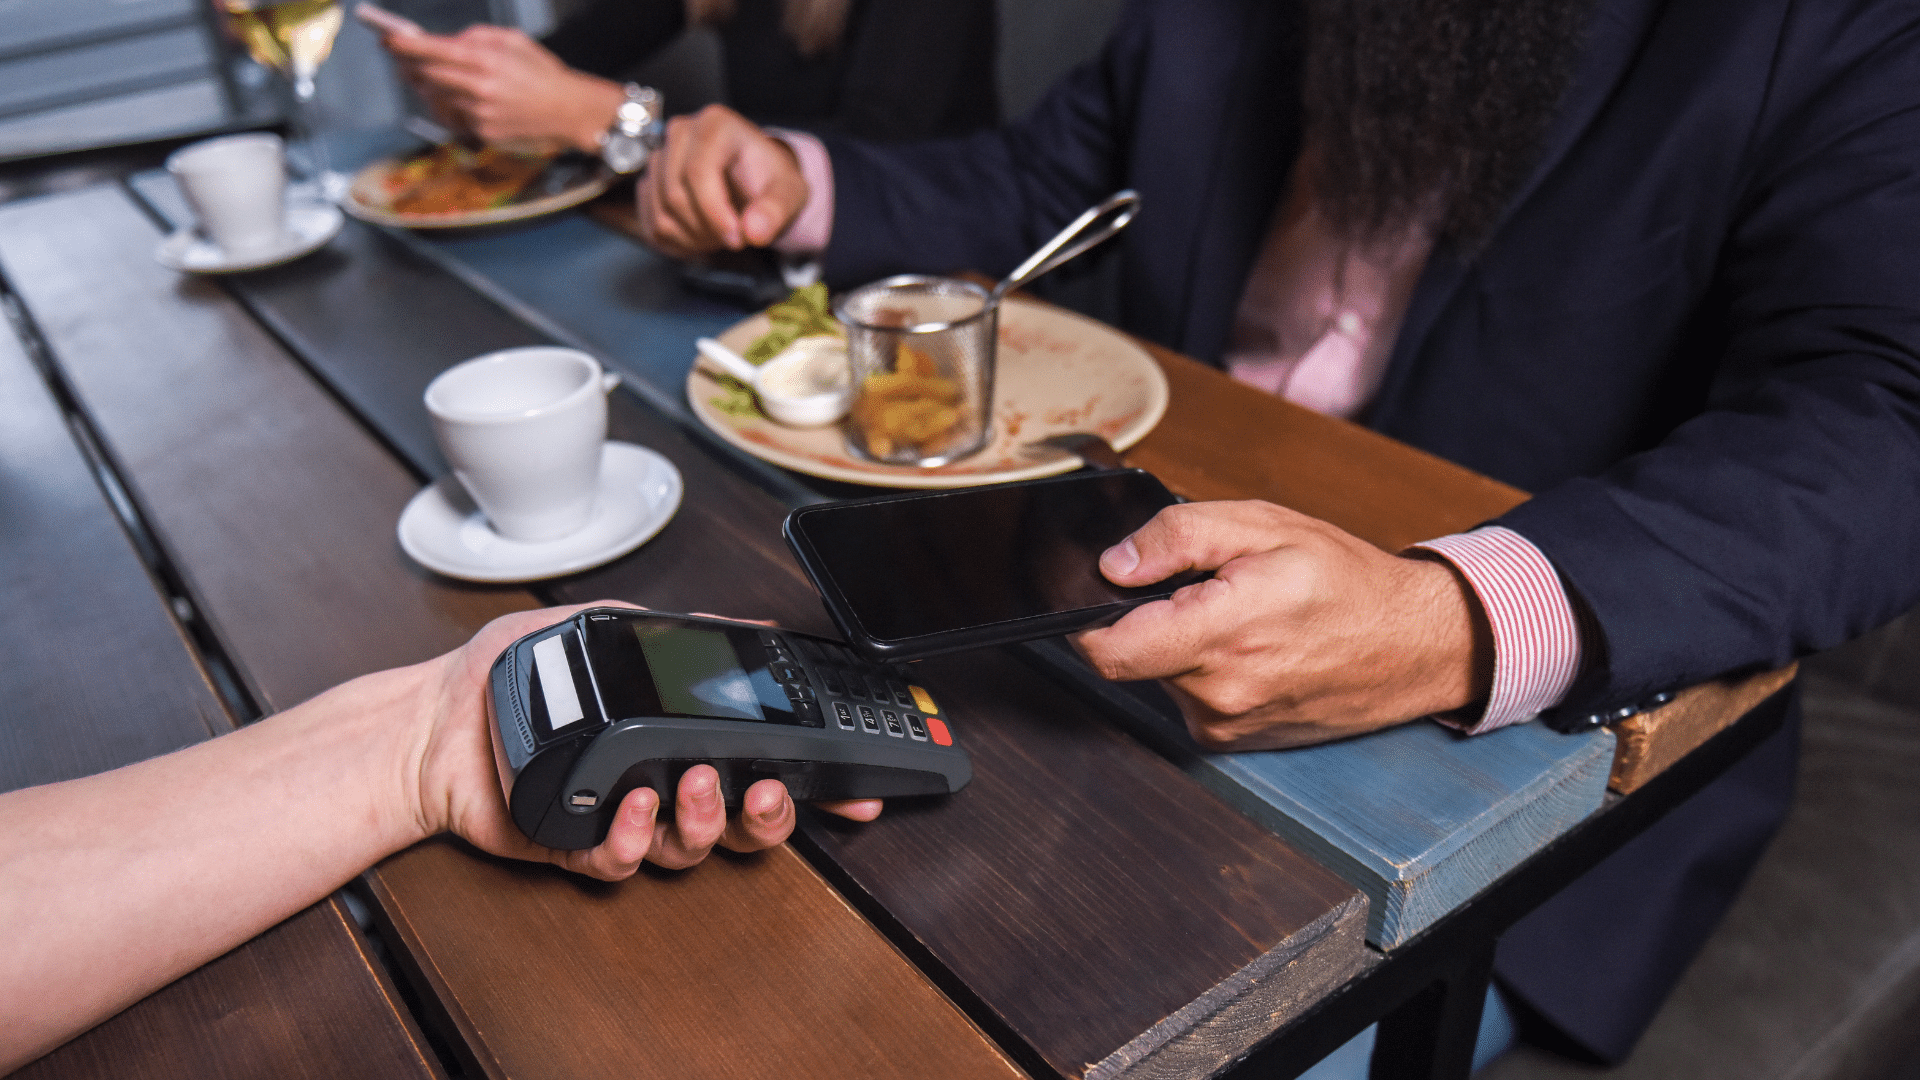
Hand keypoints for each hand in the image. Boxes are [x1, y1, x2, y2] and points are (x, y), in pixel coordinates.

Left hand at [379, 25, 624, 151]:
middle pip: (427, 76)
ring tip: (423, 77)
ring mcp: (479, 114)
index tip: (388, 39)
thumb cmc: (544, 74)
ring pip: (435, 99)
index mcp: (487, 61)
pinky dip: (446, 106)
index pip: (434, 51)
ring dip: (425, 86)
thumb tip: (449, 42)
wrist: (569, 111)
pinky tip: (450, 98)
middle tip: (399, 57)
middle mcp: (479, 89)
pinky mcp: (483, 133)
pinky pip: (452, 118)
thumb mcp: (514, 41)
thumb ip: (478, 37)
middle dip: (408, 65)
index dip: (406, 45)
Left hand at [406, 602, 874, 880]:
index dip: (812, 786)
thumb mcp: (605, 630)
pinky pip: (621, 863)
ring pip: (691, 848)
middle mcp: (661, 787)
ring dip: (704, 822)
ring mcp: (624, 822)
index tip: (851, 792)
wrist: (435, 717)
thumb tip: (744, 624)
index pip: (762, 767)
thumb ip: (676, 632)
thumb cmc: (512, 677)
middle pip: (742, 823)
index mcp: (678, 740)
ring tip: (693, 785)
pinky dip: (633, 840)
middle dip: (769, 815)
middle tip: (767, 789)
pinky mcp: (579, 848)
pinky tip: (631, 808)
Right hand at [637, 104, 809, 256]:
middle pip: (676, 195)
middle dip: (707, 229)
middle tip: (735, 238)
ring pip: (662, 214)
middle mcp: (681, 133)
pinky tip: (702, 236)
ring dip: (693, 238)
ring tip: (721, 234)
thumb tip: (754, 232)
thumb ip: (776, 210)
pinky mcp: (650, 183)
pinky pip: (651, 223)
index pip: (698, 171)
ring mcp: (660, 157)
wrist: (755, 182)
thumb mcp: (788, 192)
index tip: (738, 238)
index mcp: (715, 124)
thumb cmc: (770, 181)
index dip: (714, 212)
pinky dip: (678, 242)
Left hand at [1073, 501, 1490, 749]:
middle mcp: (1220, 694)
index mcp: (1222, 634)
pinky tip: (1251, 649)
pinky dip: (1205, 671)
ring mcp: (1227, 725)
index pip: (1108, 650)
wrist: (1413, 644)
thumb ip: (1178, 536)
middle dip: (1152, 619)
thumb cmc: (1346, 582)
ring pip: (1161, 678)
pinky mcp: (1234, 740)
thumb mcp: (1262, 526)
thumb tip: (1116, 563)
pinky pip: (1190, 699)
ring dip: (1181, 645)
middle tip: (1205, 590)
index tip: (1107, 592)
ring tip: (1238, 617)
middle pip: (1133, 658)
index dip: (1090, 619)